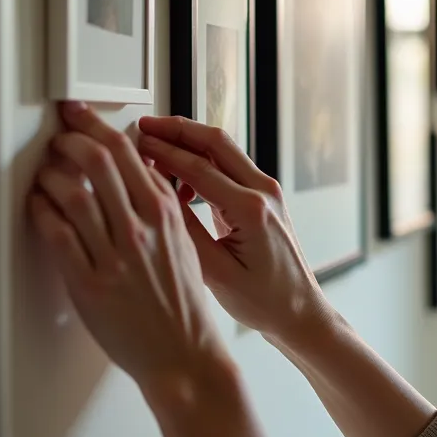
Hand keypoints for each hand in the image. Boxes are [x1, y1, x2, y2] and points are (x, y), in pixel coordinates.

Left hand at [29, 103, 230, 393]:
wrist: (184, 355)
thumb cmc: (183, 304)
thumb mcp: (185, 243)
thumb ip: (162, 208)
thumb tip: (138, 174)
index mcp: (167, 213)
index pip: (129, 151)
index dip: (97, 126)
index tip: (80, 115)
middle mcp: (142, 228)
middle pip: (98, 162)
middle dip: (70, 138)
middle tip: (57, 134)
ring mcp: (115, 256)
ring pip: (73, 193)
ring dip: (51, 173)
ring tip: (45, 170)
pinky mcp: (89, 284)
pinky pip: (57, 235)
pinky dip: (42, 211)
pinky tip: (38, 204)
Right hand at [135, 116, 333, 344]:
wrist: (299, 312)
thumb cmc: (265, 302)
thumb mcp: (215, 273)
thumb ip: (185, 231)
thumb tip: (157, 196)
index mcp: (251, 210)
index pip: (199, 167)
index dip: (163, 151)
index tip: (137, 141)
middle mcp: (264, 192)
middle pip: (215, 142)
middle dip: (177, 129)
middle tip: (145, 125)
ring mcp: (267, 192)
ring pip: (223, 150)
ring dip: (189, 143)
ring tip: (156, 148)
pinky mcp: (264, 198)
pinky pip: (229, 167)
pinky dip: (202, 163)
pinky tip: (181, 180)